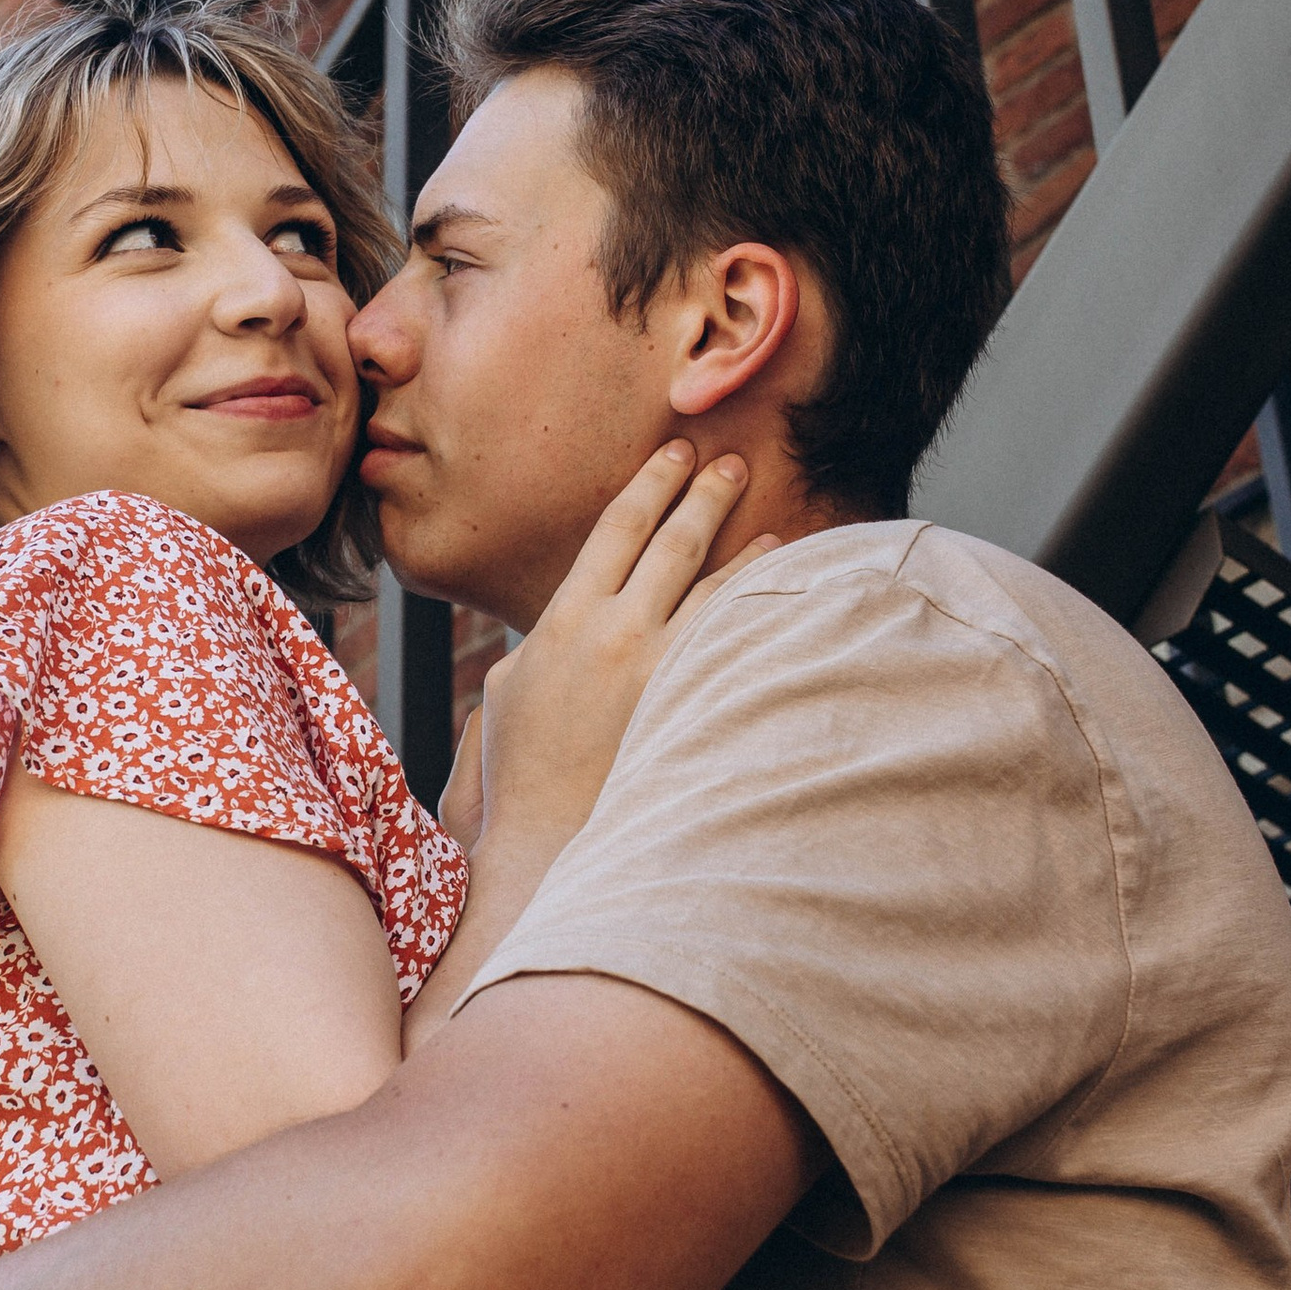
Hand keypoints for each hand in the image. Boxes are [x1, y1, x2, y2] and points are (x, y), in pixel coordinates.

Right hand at [473, 444, 770, 856]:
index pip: (617, 528)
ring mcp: (658, 669)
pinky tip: (781, 598)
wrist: (545, 834)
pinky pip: (736, 642)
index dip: (650, 484)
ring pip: (716, 589)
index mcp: (565, 617)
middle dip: (705, 494)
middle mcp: (615, 631)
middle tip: (732, 462)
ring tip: (770, 529)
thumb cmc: (522, 767)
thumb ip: (542, 639)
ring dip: (745, 553)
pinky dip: (760, 612)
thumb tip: (568, 614)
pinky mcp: (690, 705)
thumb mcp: (509, 686)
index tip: (674, 454)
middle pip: (673, 542)